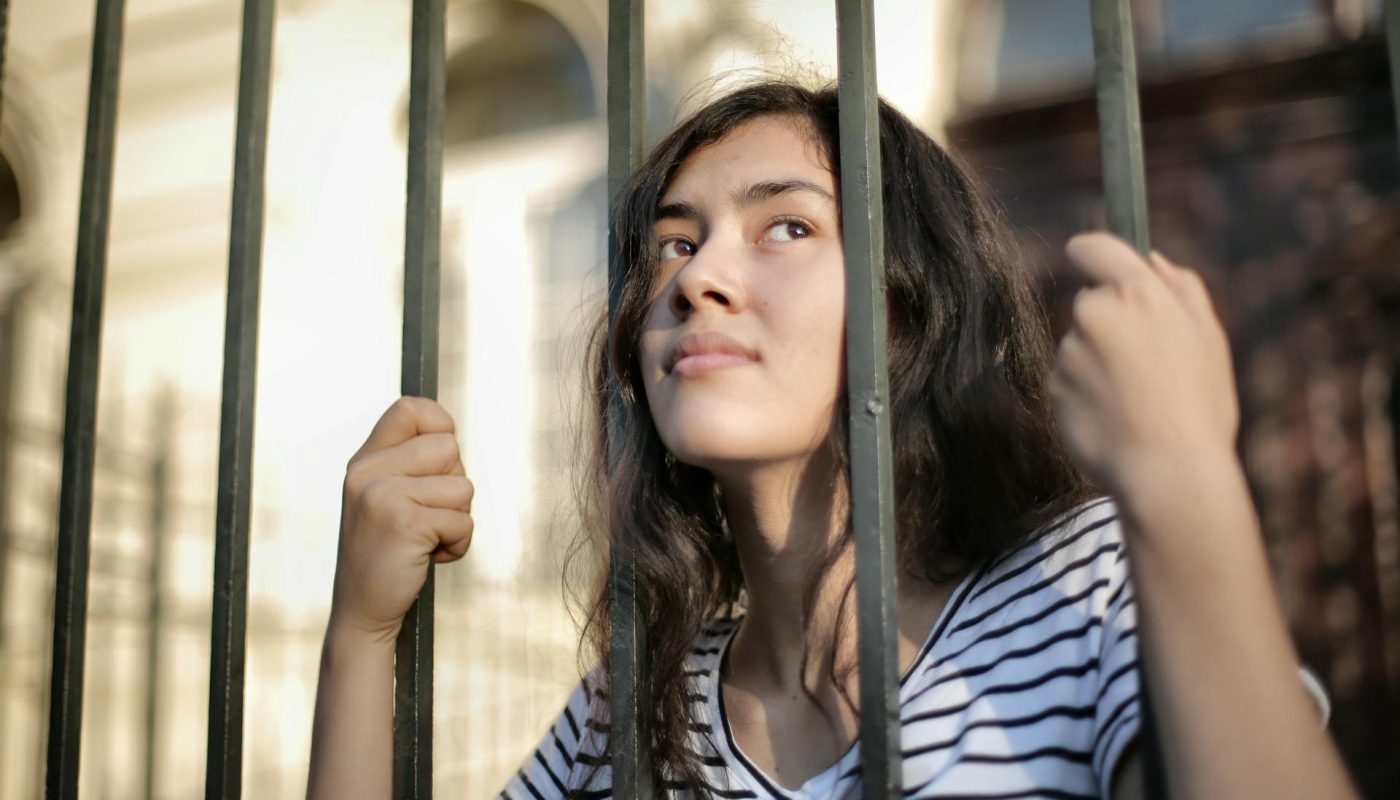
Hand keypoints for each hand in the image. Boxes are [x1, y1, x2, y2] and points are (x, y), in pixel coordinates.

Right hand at [331, 396, 473, 642]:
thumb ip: (409, 464)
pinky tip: (428, 558)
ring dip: (457, 520)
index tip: (442, 462)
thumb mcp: (386, 498)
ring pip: (462, 487)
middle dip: (454, 486)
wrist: (362, 612)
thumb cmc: (387, 554)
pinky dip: (457, 545)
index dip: (440, 426)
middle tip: (427, 517)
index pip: (410, 408)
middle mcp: (367, 472)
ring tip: (426, 540)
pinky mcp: (404, 522)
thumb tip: (449, 432)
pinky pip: (463, 521)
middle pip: (449, 447)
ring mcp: (382, 495)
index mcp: (364, 461)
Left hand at [1048, 233, 1239, 497]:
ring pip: (1080, 345)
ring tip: (1137, 398)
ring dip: (1099, 361)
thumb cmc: (1199, 405)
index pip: (1092, 247)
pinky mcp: (1053, 388)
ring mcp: (1068, 353)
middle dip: (1111, 322)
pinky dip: (1086, 393)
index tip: (1096, 264)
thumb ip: (1181, 288)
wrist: (1169, 473)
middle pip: (1090, 302)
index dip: (1093, 254)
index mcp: (1136, 293)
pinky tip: (1115, 417)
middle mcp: (1093, 315)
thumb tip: (1151, 259)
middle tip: (1149, 362)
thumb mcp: (1208, 337)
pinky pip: (1068, 380)